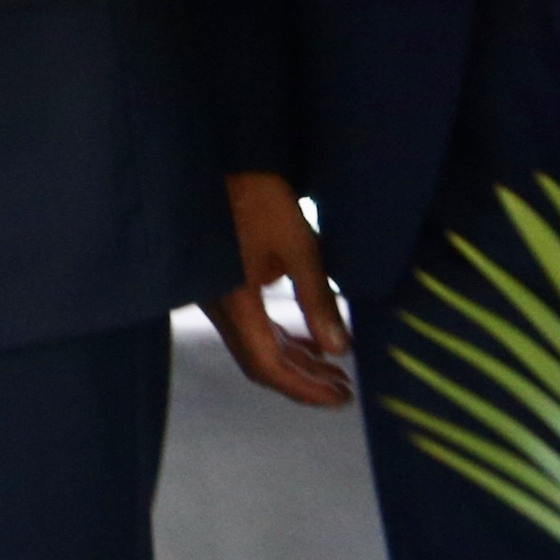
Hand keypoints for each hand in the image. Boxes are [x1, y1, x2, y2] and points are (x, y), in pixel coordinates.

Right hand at [205, 170, 352, 409]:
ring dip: (295, 362)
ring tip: (334, 370)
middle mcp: (222, 311)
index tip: (341, 396)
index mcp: (235, 303)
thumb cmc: (256, 197)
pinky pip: (252, 327)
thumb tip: (341, 350)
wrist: (214, 163)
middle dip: (304, 380)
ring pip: (257, 347)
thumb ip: (318, 298)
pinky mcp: (224, 288)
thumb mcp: (298, 244)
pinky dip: (282, 340)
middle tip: (344, 389)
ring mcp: (220, 301)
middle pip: (261, 363)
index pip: (269, 365)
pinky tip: (309, 341)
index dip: (305, 388)